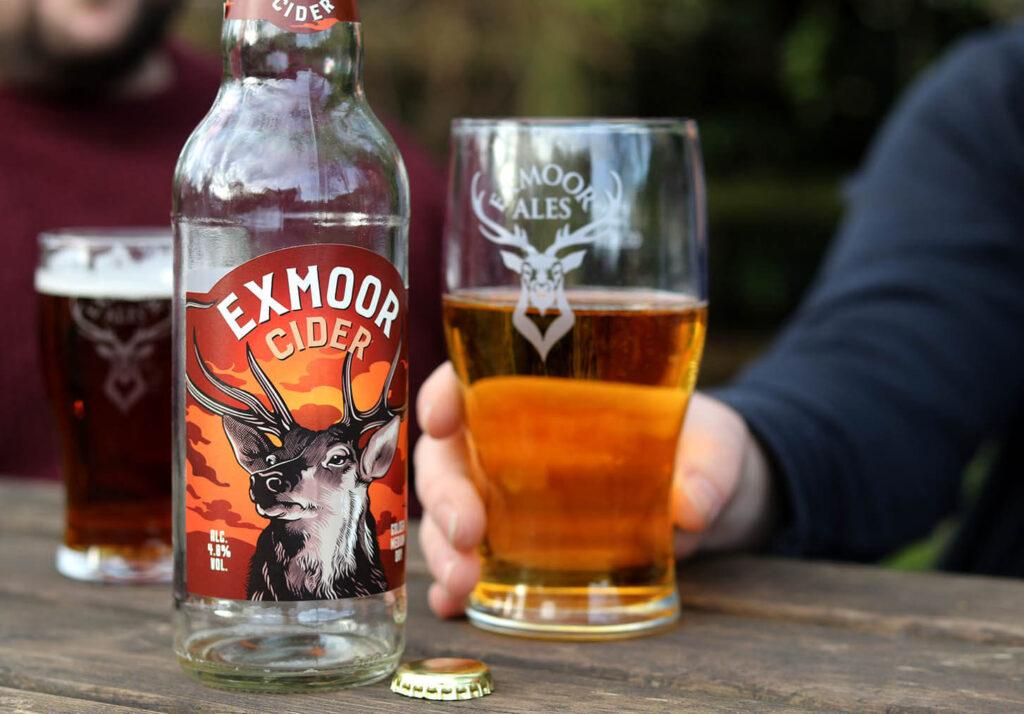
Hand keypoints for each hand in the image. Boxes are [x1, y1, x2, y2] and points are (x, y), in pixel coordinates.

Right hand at [414, 362, 776, 617]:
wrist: (707, 497)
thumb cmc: (697, 445)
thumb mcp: (714, 443)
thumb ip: (709, 466)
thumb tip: (692, 508)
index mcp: (543, 394)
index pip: (473, 378)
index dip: (444, 392)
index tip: (442, 418)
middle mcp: (510, 444)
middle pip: (448, 457)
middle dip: (444, 494)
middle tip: (468, 532)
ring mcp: (509, 499)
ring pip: (448, 515)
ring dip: (442, 548)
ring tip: (461, 586)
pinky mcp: (520, 548)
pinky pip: (474, 563)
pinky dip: (455, 586)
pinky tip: (455, 608)